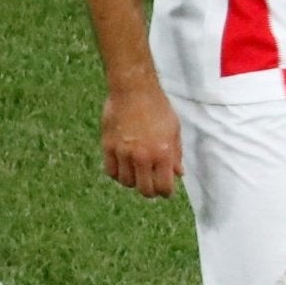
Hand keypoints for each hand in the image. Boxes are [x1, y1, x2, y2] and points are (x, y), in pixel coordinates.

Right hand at [102, 83, 181, 197]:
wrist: (134, 91)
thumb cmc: (158, 108)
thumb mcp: (174, 131)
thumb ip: (176, 155)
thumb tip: (178, 174)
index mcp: (162, 153)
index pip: (163, 186)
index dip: (165, 193)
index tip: (166, 191)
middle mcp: (142, 156)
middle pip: (144, 189)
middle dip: (151, 191)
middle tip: (152, 187)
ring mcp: (123, 152)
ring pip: (126, 182)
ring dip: (133, 182)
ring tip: (138, 175)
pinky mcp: (108, 146)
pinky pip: (111, 171)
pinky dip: (118, 174)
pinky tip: (124, 169)